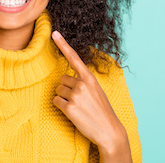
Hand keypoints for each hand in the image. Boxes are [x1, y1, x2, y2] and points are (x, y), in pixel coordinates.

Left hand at [51, 31, 130, 160]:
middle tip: (79, 100)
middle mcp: (82, 84)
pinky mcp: (69, 108)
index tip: (54, 33)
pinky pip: (56, 101)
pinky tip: (73, 113)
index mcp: (90, 78)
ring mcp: (76, 96)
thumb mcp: (96, 91)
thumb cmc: (102, 110)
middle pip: (62, 79)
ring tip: (78, 107)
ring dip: (64, 98)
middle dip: (66, 88)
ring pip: (58, 90)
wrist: (109, 131)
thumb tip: (66, 79)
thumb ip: (84, 82)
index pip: (74, 57)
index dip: (63, 44)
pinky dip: (61, 107)